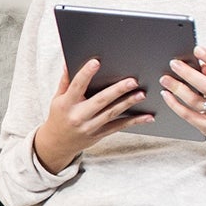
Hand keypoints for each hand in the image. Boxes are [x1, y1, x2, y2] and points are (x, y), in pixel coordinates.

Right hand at [31, 59, 150, 173]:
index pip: (77, 86)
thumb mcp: (57, 98)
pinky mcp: (99, 134)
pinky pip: (118, 127)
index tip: (96, 62)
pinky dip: (133, 121)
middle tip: (132, 81)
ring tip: (141, 94)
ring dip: (127, 103)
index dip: (86, 74)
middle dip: (117, 90)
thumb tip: (68, 63)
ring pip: (112, 113)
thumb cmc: (59, 116)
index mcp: (66, 104)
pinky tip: (147, 117)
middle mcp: (78, 116)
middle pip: (100, 101)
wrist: (57, 143)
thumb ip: (65, 81)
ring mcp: (90, 127)